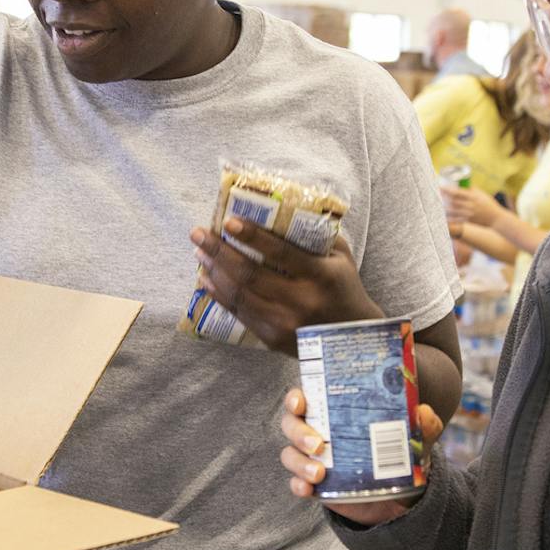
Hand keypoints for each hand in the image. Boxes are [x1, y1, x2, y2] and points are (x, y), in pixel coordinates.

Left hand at [191, 217, 380, 355]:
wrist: (351, 339)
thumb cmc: (345, 289)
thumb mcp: (340, 258)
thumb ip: (315, 237)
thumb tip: (282, 210)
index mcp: (320, 276)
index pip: (280, 253)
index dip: (252, 237)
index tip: (228, 222)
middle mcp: (300, 301)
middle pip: (250, 274)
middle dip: (219, 251)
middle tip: (198, 233)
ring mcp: (283, 323)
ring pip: (239, 295)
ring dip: (214, 271)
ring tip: (199, 252)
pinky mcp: (272, 338)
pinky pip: (239, 314)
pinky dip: (219, 294)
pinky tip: (206, 278)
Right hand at [279, 387, 443, 525]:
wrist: (398, 490)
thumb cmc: (398, 450)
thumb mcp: (414, 437)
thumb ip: (423, 424)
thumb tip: (423, 413)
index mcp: (332, 411)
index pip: (304, 398)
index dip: (295, 398)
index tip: (301, 401)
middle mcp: (316, 431)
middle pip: (291, 425)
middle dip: (299, 433)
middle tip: (317, 445)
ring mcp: (312, 458)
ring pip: (290, 455)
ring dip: (299, 462)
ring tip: (318, 473)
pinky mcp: (315, 483)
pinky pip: (296, 482)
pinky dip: (298, 485)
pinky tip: (308, 489)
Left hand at [439, 186, 503, 229]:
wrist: (496, 218)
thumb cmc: (488, 204)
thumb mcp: (481, 194)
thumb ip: (471, 189)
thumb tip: (460, 183)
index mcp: (473, 197)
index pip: (457, 192)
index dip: (446, 190)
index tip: (440, 186)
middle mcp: (470, 205)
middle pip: (452, 201)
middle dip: (442, 198)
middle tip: (435, 194)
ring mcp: (468, 214)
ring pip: (452, 211)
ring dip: (443, 207)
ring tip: (436, 203)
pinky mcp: (468, 221)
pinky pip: (455, 219)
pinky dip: (448, 217)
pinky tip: (442, 214)